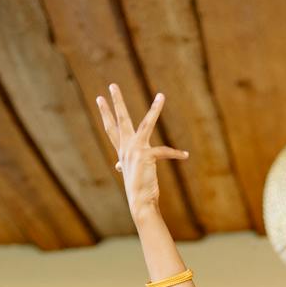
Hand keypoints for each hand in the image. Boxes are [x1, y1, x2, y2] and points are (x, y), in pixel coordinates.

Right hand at [95, 83, 187, 218]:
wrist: (139, 202)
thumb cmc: (138, 188)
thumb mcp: (130, 172)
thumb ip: (124, 164)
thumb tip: (117, 165)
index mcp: (122, 150)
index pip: (111, 128)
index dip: (106, 113)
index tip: (100, 98)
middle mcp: (126, 147)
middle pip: (121, 120)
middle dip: (117, 102)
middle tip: (112, 85)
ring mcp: (135, 150)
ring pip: (146, 124)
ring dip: (156, 109)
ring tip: (161, 95)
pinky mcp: (145, 156)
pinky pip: (164, 151)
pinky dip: (176, 154)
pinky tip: (185, 155)